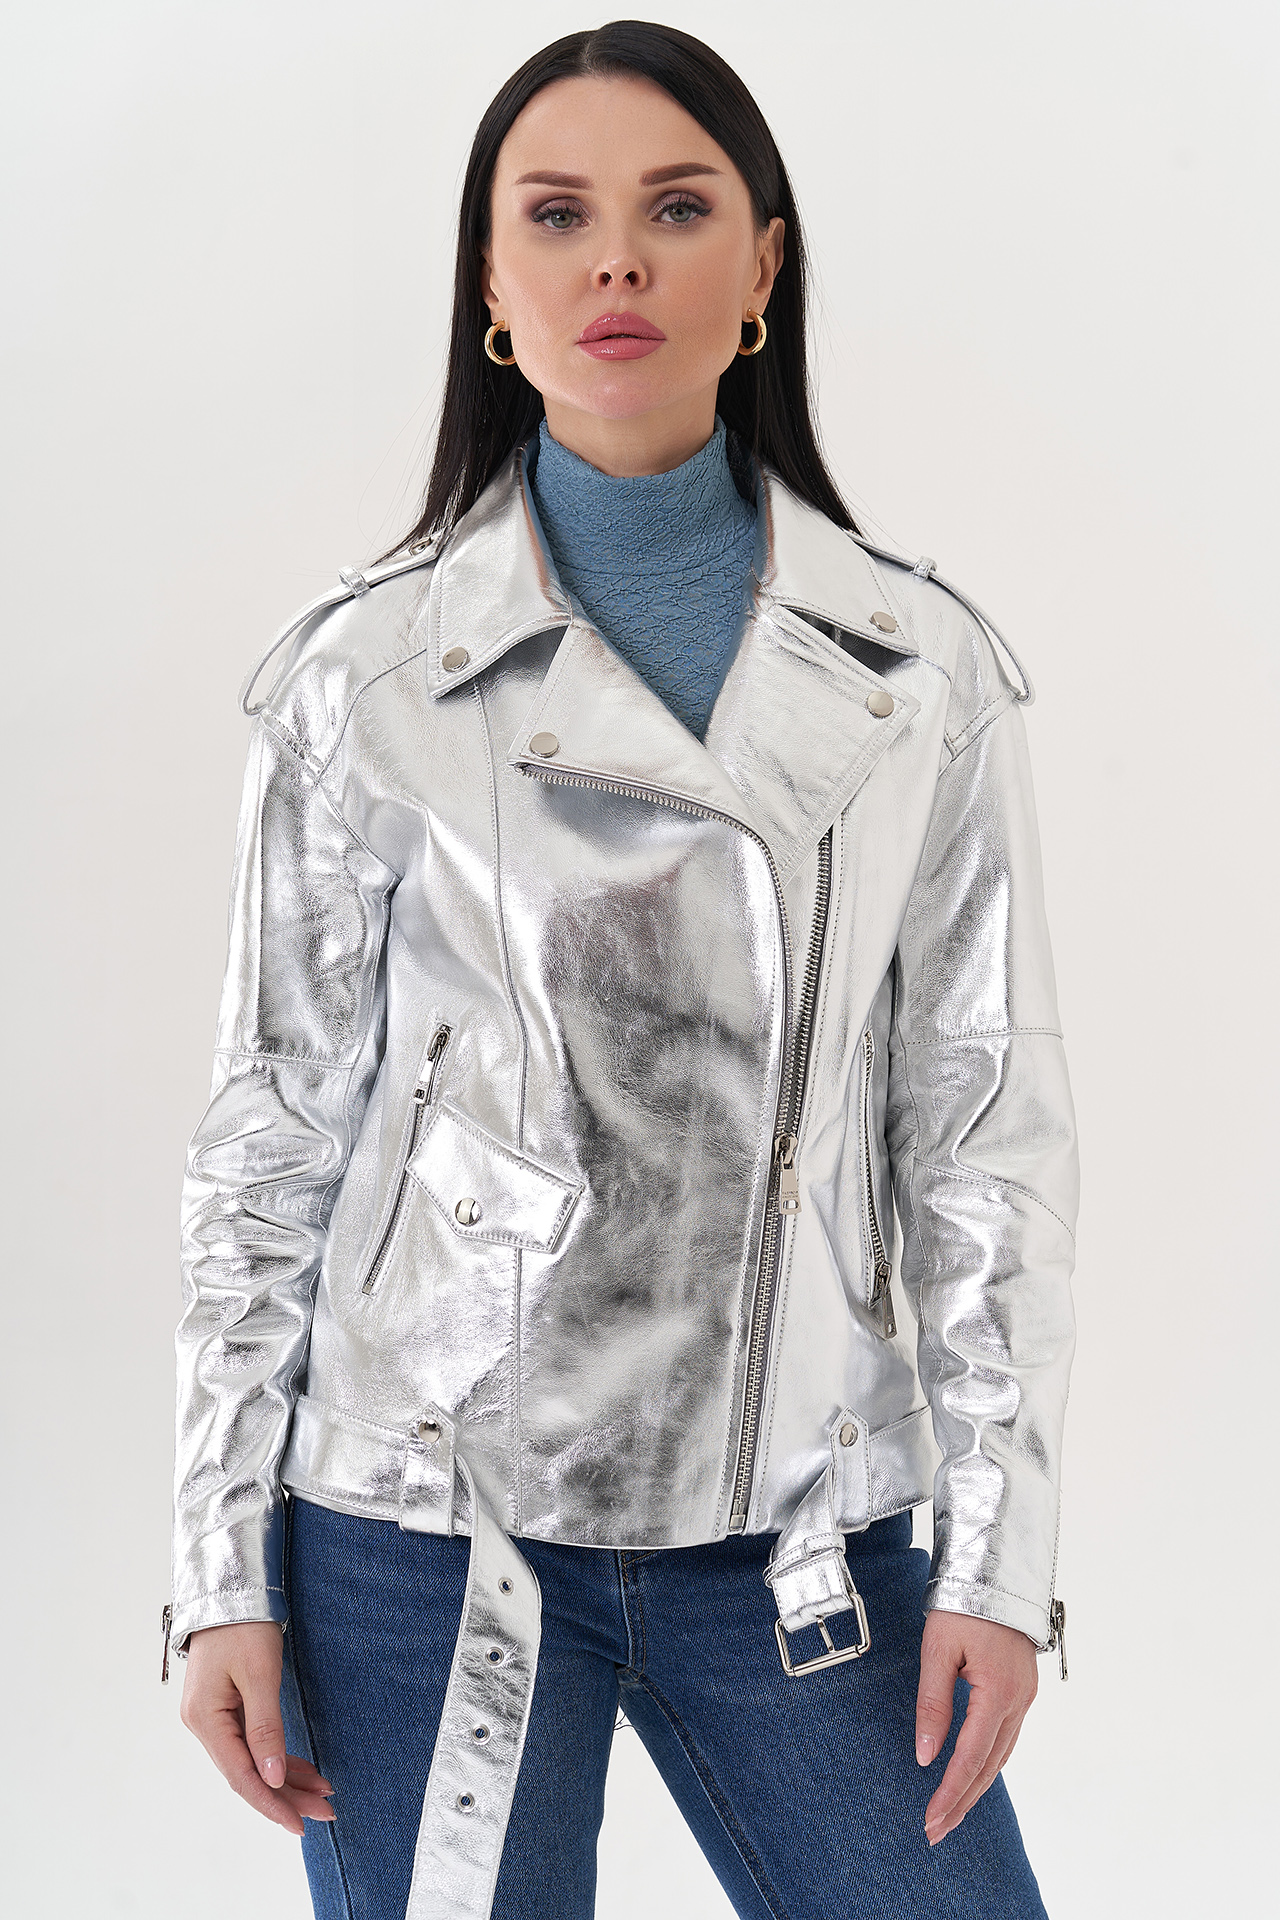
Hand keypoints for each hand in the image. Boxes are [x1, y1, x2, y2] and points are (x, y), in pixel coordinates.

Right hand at [180, 1622, 334, 1835]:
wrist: (232, 1586)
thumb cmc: (243, 1624)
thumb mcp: (259, 1674)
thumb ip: (265, 1728)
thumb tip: (273, 1777)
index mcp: (205, 1719)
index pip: (241, 1775)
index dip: (272, 1803)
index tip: (300, 1824)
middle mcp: (204, 1722)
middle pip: (247, 1772)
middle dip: (287, 1794)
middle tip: (325, 1812)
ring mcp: (214, 1714)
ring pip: (252, 1759)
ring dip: (286, 1778)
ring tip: (321, 1793)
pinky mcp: (226, 1704)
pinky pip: (252, 1741)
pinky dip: (277, 1755)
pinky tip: (300, 1769)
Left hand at [914, 1609, 1037, 1845]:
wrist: (996, 1568)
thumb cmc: (963, 1604)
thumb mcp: (938, 1649)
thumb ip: (932, 1704)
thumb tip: (926, 1754)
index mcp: (998, 1693)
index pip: (970, 1757)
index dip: (950, 1793)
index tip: (931, 1820)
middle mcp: (1018, 1701)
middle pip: (989, 1767)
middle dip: (962, 1802)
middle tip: (936, 1830)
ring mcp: (1024, 1697)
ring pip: (1000, 1756)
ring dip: (976, 1786)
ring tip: (950, 1811)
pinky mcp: (1023, 1690)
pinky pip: (1006, 1737)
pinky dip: (988, 1761)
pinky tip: (972, 1773)